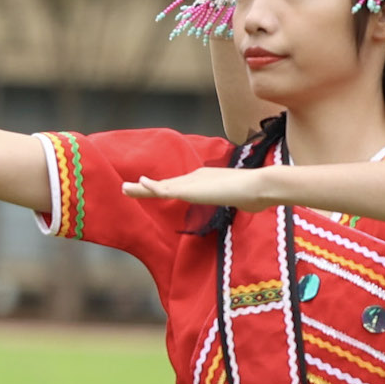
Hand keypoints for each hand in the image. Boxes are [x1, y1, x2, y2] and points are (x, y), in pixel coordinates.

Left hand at [125, 166, 276, 210]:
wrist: (259, 187)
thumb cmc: (256, 194)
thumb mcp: (241, 199)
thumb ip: (240, 200)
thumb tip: (252, 204)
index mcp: (203, 181)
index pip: (177, 186)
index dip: (161, 187)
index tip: (148, 188)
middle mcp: (194, 178)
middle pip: (165, 184)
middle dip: (146, 187)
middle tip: (128, 187)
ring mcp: (192, 183)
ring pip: (160, 186)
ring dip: (142, 188)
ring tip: (125, 189)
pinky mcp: (191, 189)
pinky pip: (166, 188)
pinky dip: (152, 186)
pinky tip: (140, 184)